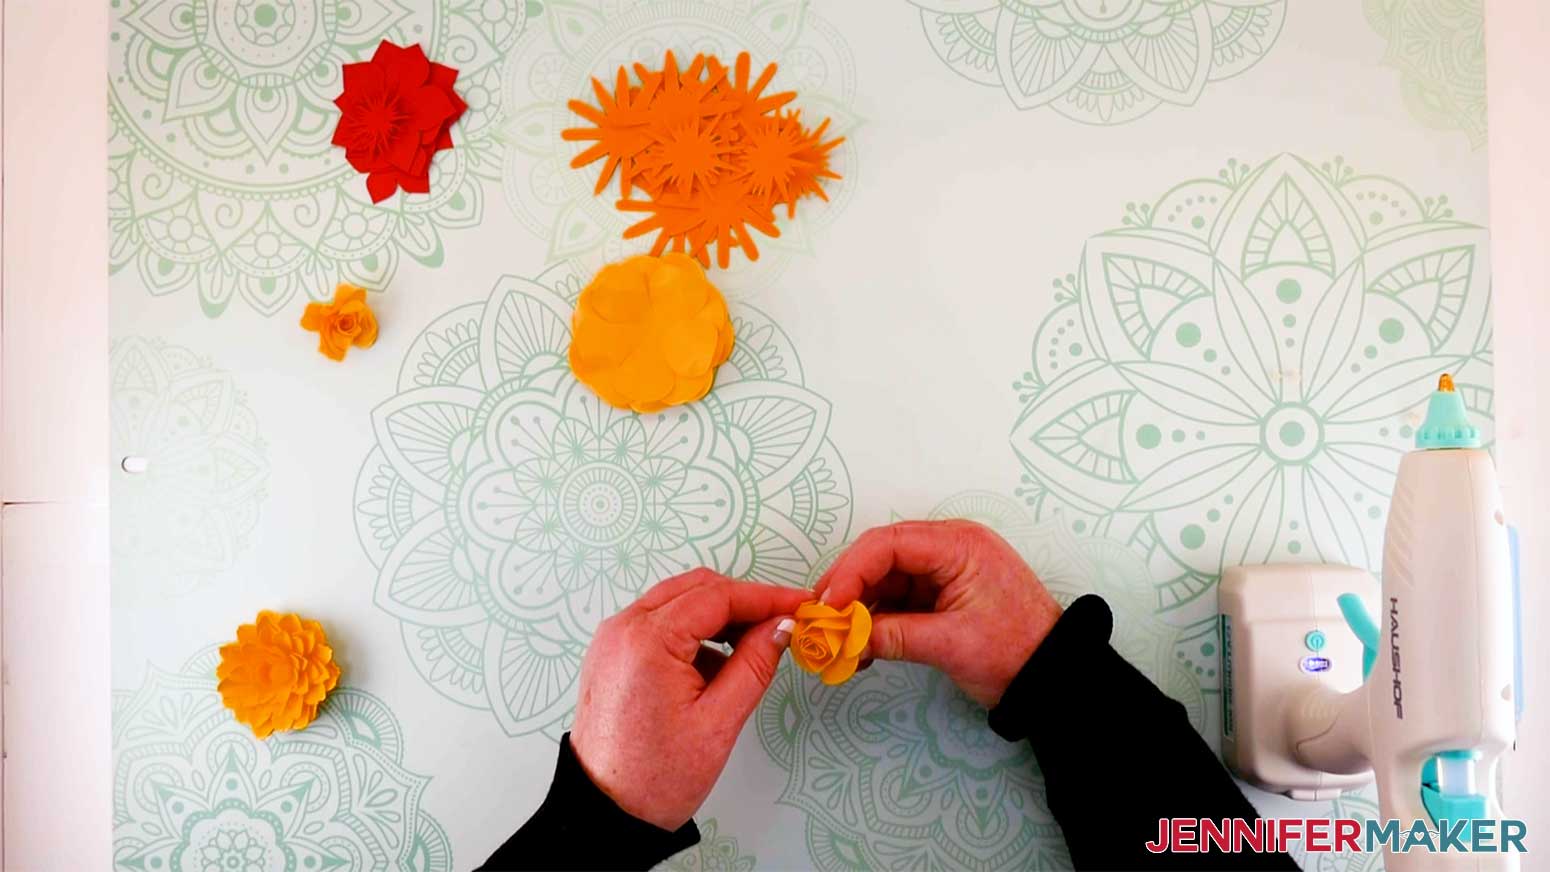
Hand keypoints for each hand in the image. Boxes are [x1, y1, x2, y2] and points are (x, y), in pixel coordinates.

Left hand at [570, 568, 807, 829]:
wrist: (604, 812)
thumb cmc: (657, 777)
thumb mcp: (719, 721)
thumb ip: (754, 665)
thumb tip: (782, 627)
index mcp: (648, 641)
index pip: (718, 596)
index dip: (766, 597)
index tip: (800, 605)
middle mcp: (623, 628)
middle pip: (696, 589)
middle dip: (743, 602)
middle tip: (783, 623)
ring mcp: (613, 639)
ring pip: (677, 601)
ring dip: (718, 615)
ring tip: (754, 646)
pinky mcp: (612, 653)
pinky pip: (659, 623)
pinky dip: (693, 631)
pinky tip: (717, 663)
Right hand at [815, 520, 1061, 706]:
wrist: (1055, 678)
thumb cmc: (1018, 652)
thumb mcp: (952, 644)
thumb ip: (894, 636)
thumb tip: (844, 639)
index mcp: (959, 545)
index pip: (889, 543)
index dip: (851, 571)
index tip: (829, 604)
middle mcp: (948, 549)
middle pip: (881, 557)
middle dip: (849, 588)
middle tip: (820, 620)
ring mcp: (943, 572)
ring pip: (884, 580)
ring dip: (859, 608)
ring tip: (837, 640)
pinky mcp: (940, 595)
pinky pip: (897, 599)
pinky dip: (876, 621)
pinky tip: (861, 647)